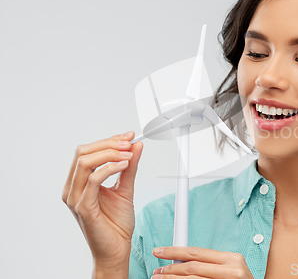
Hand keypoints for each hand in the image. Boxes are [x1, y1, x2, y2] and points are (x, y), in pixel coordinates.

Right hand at [62, 131, 142, 271]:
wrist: (117, 250)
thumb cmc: (116, 224)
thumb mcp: (126, 188)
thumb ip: (129, 167)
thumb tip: (135, 145)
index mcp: (79, 182)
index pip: (88, 152)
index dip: (109, 140)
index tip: (129, 136)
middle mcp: (73, 189)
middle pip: (83, 153)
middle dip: (108, 143)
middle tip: (129, 142)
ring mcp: (76, 198)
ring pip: (85, 162)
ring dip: (109, 153)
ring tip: (129, 154)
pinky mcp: (83, 208)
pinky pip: (93, 180)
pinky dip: (110, 168)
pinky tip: (125, 165)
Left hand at [151, 246, 254, 278]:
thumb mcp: (229, 270)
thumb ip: (209, 264)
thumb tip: (180, 261)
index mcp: (232, 259)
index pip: (197, 251)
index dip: (175, 251)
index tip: (159, 251)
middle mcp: (232, 270)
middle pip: (192, 266)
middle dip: (170, 268)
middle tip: (156, 271)